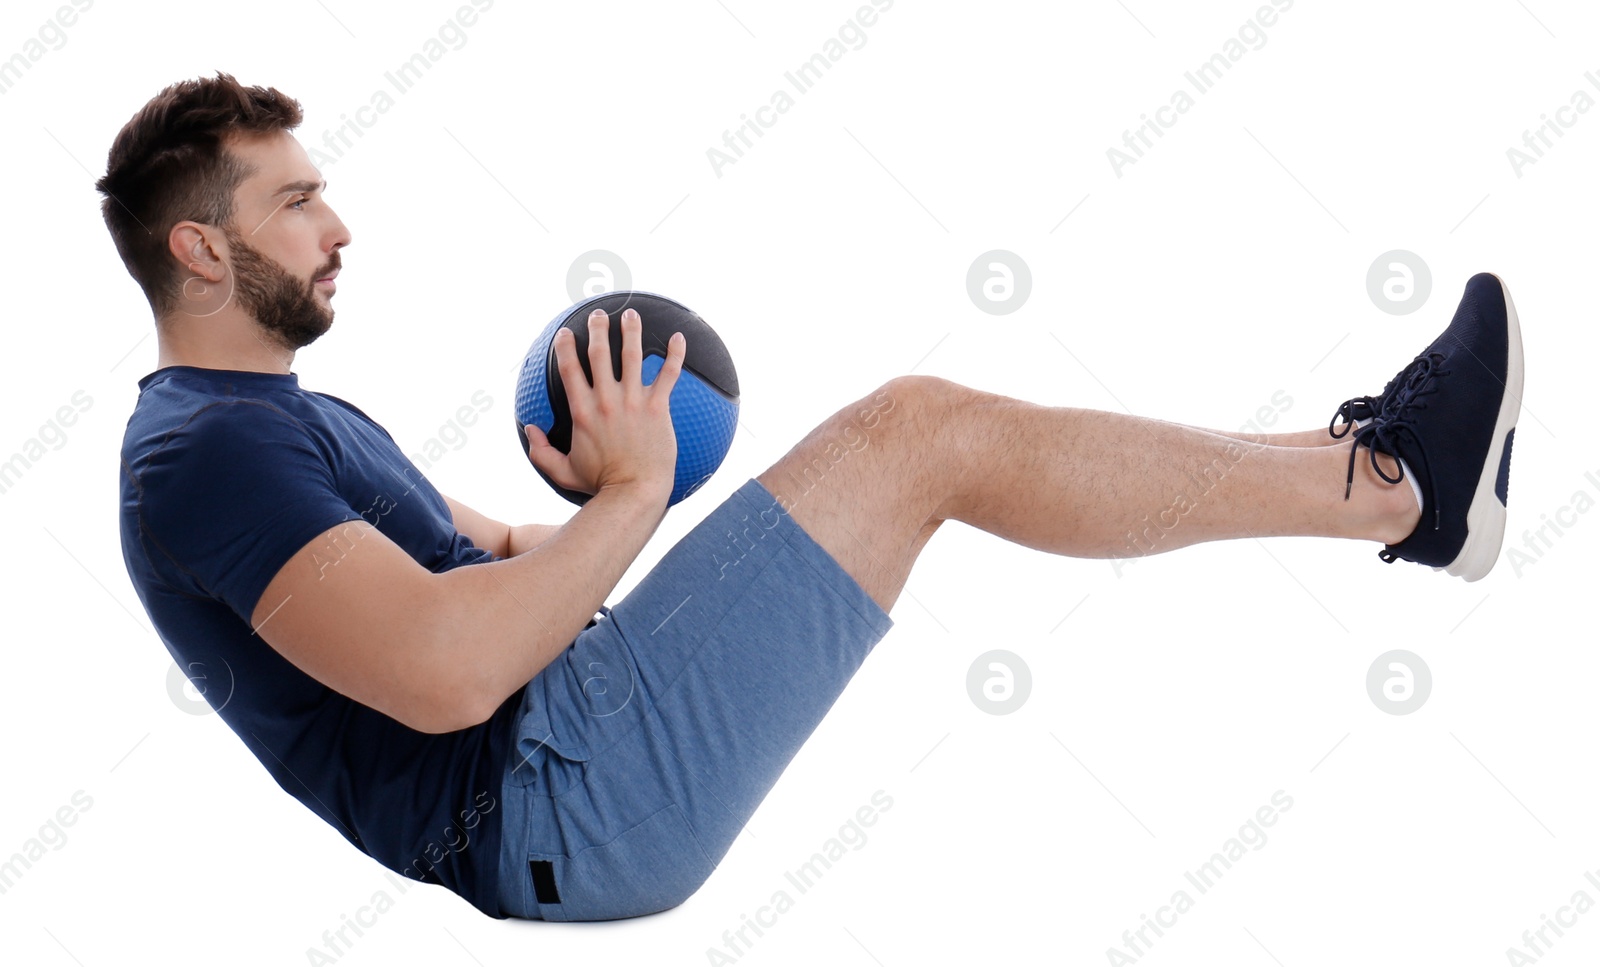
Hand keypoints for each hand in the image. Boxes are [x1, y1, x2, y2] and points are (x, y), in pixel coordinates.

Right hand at [525, 307, 685, 499]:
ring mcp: (633, 402)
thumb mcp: (563, 471)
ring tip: (631, 314)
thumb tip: (529, 429)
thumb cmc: (600, 484)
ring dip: (631, 331)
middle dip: (597, 329)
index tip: (565, 333)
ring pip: (632, 356)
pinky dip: (675, 355)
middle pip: (599, 354)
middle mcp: (606, 401)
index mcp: (583, 411)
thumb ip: (541, 451)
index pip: (569, 369)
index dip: (565, 347)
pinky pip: (668, 375)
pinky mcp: (657, 408)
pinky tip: (680, 338)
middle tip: (598, 315)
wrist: (634, 492)